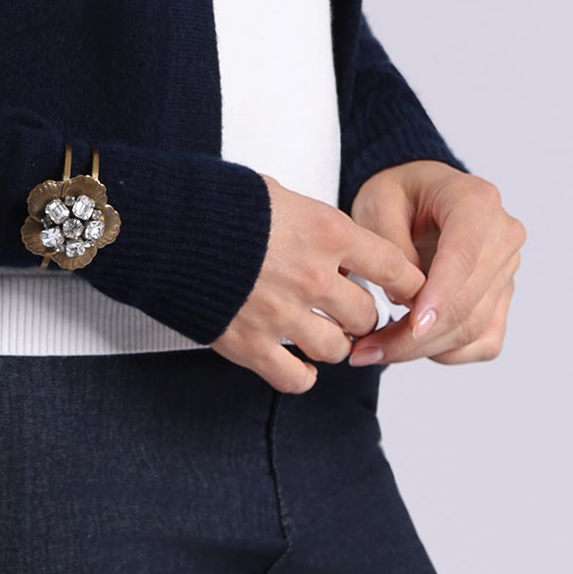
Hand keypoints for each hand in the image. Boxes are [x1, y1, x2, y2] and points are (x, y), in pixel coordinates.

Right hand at [210, 174, 425, 393]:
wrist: (164, 223)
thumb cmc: (218, 201)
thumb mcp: (280, 195)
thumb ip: (316, 225)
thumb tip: (335, 246)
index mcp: (327, 232)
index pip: (395, 268)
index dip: (407, 285)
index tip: (408, 292)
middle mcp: (313, 276)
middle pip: (367, 316)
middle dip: (360, 314)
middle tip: (346, 309)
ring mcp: (283, 314)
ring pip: (337, 349)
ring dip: (333, 342)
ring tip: (318, 330)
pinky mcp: (251, 344)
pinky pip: (297, 378)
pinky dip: (302, 374)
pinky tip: (296, 361)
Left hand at [345, 160, 525, 367]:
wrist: (421, 195)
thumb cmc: (399, 194)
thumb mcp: (378, 202)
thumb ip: (391, 247)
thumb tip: (407, 300)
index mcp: (475, 201)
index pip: (463, 257)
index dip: (440, 295)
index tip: (413, 328)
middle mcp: (503, 235)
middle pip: (467, 301)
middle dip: (417, 335)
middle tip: (366, 349)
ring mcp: (507, 269)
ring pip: (474, 328)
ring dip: (424, 348)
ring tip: (376, 350)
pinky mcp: (503, 297)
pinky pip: (484, 341)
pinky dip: (447, 351)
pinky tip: (410, 346)